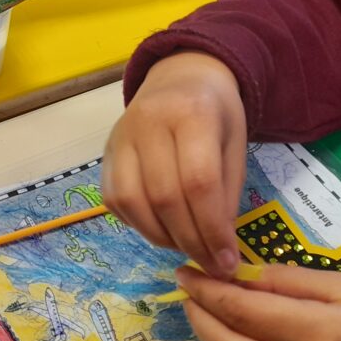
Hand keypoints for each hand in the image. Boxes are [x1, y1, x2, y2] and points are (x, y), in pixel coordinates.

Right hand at [102, 52, 246, 277]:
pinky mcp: (105, 152)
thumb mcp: (235, 145)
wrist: (180, 77)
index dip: (212, 229)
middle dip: (189, 240)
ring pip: (131, 201)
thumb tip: (217, 249)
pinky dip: (137, 224)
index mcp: (191, 113)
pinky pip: (114, 199)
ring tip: (185, 244)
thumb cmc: (216, 114)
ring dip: (160, 237)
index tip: (227, 261)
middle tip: (209, 263)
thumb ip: (226, 194)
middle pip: (164, 196)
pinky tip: (160, 227)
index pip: (198, 182)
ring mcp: (120, 135)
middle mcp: (148, 121)